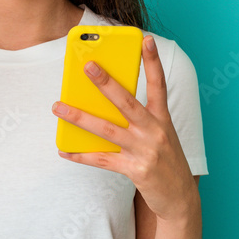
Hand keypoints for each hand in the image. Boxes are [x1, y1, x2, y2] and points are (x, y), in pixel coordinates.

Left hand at [51, 35, 198, 221]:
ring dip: (80, 117)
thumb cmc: (164, 160)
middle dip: (106, 83)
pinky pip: (101, 160)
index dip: (152, 62)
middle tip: (88, 66)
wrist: (180, 198)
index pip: (158, 85)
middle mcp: (155, 132)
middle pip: (127, 102)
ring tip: (59, 107)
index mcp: (162, 119)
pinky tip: (63, 150)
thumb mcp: (160, 134)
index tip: (146, 40)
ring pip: (107, 130)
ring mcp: (145, 151)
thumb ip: (137, 118)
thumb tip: (102, 103)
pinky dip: (80, 155)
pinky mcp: (135, 170)